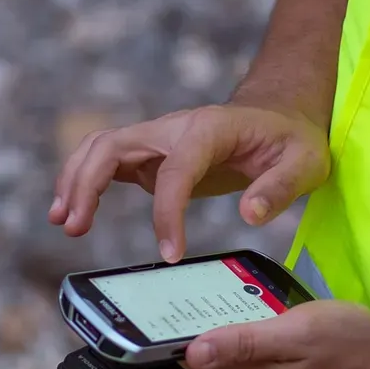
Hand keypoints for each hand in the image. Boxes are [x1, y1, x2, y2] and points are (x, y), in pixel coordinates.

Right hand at [48, 103, 330, 261]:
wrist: (281, 116)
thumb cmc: (293, 140)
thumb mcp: (305, 163)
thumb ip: (279, 188)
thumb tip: (250, 216)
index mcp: (210, 129)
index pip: (176, 170)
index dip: (167, 211)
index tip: (170, 252)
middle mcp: (175, 128)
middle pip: (115, 145)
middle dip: (89, 183)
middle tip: (74, 226)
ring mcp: (159, 138)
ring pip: (101, 148)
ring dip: (76, 180)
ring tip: (63, 220)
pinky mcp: (153, 153)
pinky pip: (109, 162)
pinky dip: (85, 182)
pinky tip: (73, 212)